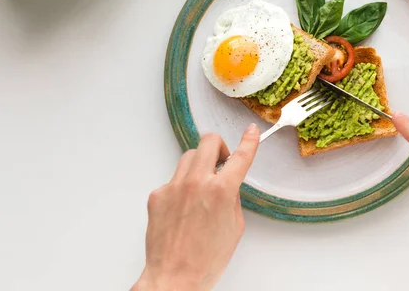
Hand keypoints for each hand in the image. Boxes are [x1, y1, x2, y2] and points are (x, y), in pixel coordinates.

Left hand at [132, 124, 259, 290]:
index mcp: (221, 191)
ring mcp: (173, 187)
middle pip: (208, 141)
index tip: (251, 132)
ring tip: (201, 187)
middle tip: (221, 160)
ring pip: (189, 157)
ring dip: (199, 165)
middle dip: (218, 147)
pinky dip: (181, 187)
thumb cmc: (205, 260)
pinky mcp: (157, 195)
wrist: (174, 278)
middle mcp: (196, 183)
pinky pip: (173, 179)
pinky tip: (183, 208)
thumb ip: (232, 198)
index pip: (240, 156)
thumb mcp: (234, 227)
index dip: (249, 141)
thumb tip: (227, 185)